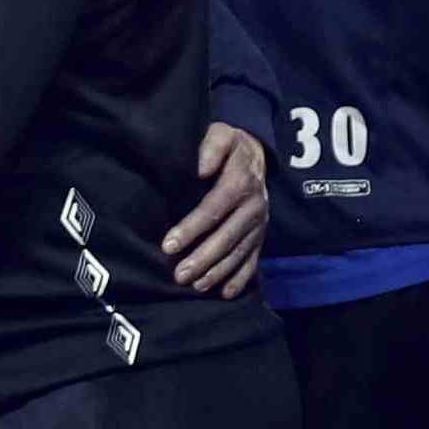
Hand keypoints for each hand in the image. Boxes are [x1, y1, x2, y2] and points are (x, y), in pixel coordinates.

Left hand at [163, 123, 267, 296]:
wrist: (256, 154)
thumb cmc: (229, 146)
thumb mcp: (221, 134)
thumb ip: (211, 146)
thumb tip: (200, 168)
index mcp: (240, 183)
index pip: (213, 209)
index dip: (191, 229)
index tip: (168, 245)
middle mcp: (253, 206)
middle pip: (227, 237)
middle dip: (203, 258)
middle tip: (179, 275)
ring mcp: (259, 224)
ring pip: (239, 253)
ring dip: (218, 272)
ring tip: (196, 286)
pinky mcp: (260, 236)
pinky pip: (253, 260)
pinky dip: (241, 279)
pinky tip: (226, 294)